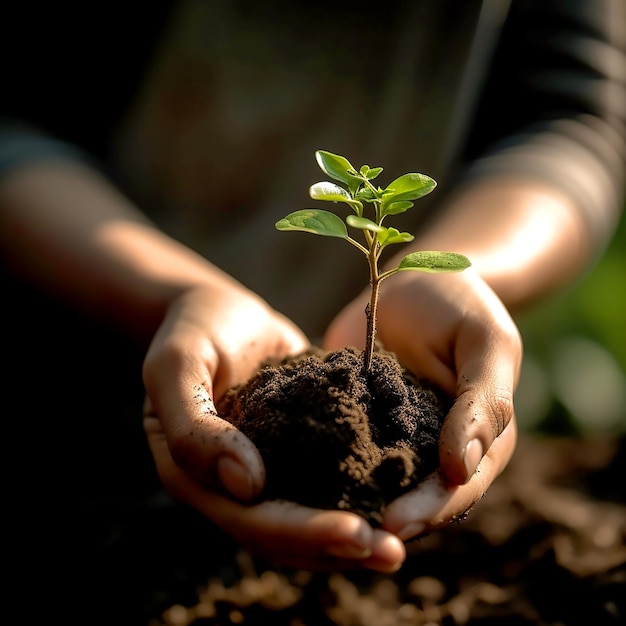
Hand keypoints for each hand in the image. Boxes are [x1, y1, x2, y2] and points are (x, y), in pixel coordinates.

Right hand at [142, 284, 405, 570]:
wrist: (220, 311)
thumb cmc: (194, 330)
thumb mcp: (177, 365)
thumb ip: (193, 426)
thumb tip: (246, 485)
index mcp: (195, 476)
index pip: (249, 519)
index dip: (301, 532)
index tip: (355, 534)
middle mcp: (230, 484)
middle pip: (284, 533)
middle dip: (336, 545)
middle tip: (392, 553)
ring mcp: (265, 468)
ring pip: (307, 517)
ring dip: (352, 535)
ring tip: (399, 544)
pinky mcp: (296, 448)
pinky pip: (325, 480)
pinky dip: (356, 494)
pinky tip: (396, 497)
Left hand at [324, 268, 520, 539]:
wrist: (417, 281)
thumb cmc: (460, 307)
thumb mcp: (484, 343)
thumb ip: (483, 402)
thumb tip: (461, 468)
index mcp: (478, 441)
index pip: (458, 489)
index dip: (430, 510)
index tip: (393, 524)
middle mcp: (436, 451)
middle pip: (414, 500)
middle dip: (382, 520)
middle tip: (345, 537)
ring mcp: (393, 439)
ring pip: (374, 485)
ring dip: (349, 505)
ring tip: (312, 527)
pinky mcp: (356, 421)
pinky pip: (341, 450)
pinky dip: (322, 468)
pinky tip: (291, 480)